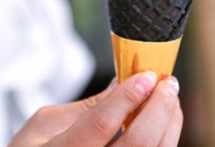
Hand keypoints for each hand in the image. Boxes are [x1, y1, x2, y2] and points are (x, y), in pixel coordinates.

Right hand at [9, 71, 182, 146]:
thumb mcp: (44, 124)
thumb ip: (87, 106)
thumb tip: (123, 80)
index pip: (100, 124)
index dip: (127, 96)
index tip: (145, 75)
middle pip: (138, 143)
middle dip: (159, 108)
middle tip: (167, 83)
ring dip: (168, 125)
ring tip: (169, 100)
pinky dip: (164, 141)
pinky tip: (163, 124)